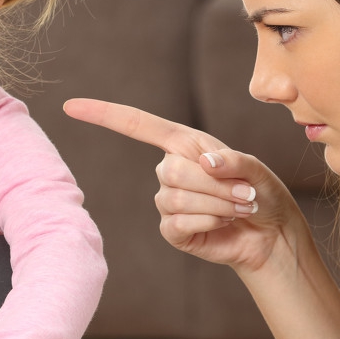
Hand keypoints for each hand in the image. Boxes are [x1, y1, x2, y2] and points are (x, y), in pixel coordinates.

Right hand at [63, 98, 305, 273]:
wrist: (269, 232)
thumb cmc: (261, 192)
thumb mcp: (254, 169)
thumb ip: (232, 161)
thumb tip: (204, 163)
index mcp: (183, 144)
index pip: (137, 125)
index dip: (104, 114)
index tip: (71, 106)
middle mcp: (169, 170)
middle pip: (169, 170)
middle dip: (214, 184)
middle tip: (245, 193)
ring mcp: (167, 201)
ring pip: (175, 198)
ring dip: (218, 203)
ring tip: (241, 206)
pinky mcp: (172, 229)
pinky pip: (177, 222)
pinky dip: (209, 221)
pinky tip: (224, 223)